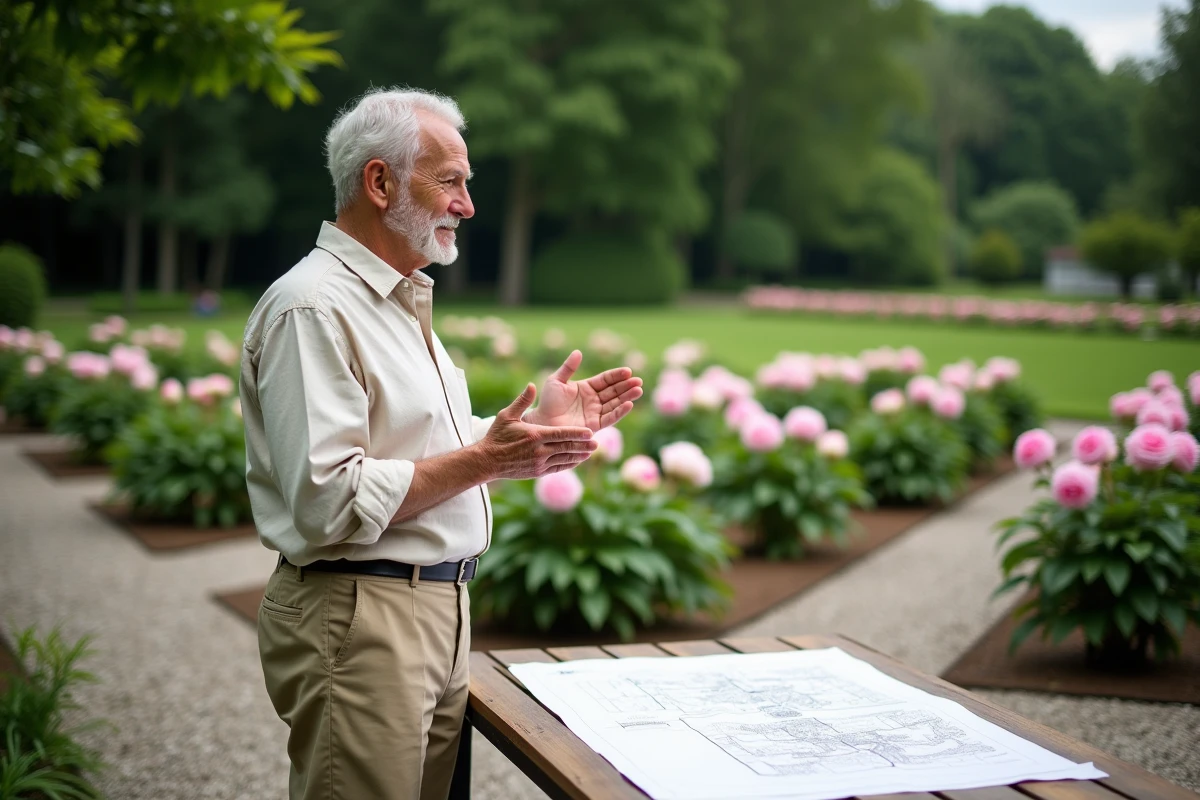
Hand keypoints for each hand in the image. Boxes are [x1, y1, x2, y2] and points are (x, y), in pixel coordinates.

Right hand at [477, 384, 597, 478]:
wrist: (487, 461)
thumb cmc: (497, 436)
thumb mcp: (506, 415)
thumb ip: (522, 401)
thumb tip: (532, 385)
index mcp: (535, 435)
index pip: (561, 434)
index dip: (577, 434)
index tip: (590, 432)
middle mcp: (539, 451)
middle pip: (566, 448)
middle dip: (583, 446)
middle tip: (597, 443)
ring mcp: (539, 463)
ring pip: (565, 459)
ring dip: (579, 456)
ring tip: (591, 451)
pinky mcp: (538, 472)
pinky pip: (558, 468)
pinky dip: (569, 464)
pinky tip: (577, 460)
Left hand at [528, 350, 642, 430]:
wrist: (543, 422)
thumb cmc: (547, 402)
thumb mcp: (556, 381)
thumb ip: (568, 368)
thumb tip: (578, 352)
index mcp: (587, 387)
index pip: (606, 380)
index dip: (617, 376)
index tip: (628, 371)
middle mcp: (594, 400)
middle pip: (614, 391)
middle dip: (627, 386)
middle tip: (639, 380)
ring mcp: (595, 412)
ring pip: (615, 403)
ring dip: (627, 397)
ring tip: (638, 390)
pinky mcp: (594, 425)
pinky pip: (610, 418)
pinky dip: (620, 412)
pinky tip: (629, 404)